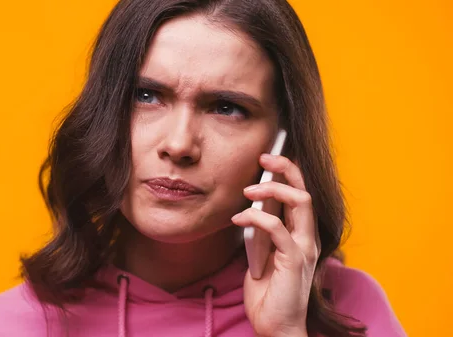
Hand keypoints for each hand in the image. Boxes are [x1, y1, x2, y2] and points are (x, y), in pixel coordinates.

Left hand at [231, 154, 319, 336]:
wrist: (274, 324)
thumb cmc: (267, 290)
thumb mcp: (261, 250)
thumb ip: (262, 228)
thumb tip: (252, 202)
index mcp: (301, 232)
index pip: (301, 192)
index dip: (288, 171)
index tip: (266, 158)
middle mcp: (308, 236)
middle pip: (305, 189)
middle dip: (285, 168)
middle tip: (263, 158)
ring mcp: (304, 247)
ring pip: (300, 201)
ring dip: (272, 190)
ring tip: (248, 191)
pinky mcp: (295, 259)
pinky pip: (278, 227)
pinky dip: (256, 217)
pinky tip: (239, 218)